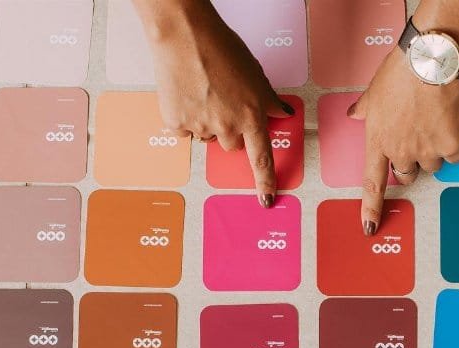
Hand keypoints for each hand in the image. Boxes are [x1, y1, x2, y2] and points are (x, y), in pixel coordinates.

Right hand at [141, 2, 292, 206]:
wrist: (185, 37)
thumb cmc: (222, 48)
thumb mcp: (255, 74)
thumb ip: (268, 100)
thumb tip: (281, 114)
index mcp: (251, 116)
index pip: (262, 158)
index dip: (265, 181)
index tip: (267, 199)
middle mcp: (227, 127)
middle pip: (231, 144)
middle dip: (229, 130)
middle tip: (223, 102)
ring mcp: (201, 127)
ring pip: (206, 137)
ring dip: (207, 123)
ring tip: (202, 92)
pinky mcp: (177, 123)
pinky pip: (184, 130)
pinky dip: (184, 117)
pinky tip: (186, 94)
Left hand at [350, 46, 458, 233]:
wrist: (431, 61)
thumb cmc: (400, 72)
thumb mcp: (373, 91)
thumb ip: (363, 109)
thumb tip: (353, 114)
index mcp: (378, 141)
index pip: (372, 183)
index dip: (371, 208)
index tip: (369, 227)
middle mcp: (401, 152)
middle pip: (407, 174)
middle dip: (411, 162)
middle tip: (416, 137)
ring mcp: (427, 151)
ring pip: (432, 165)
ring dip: (433, 151)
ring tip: (433, 121)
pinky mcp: (451, 146)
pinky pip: (454, 155)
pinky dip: (453, 143)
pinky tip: (449, 121)